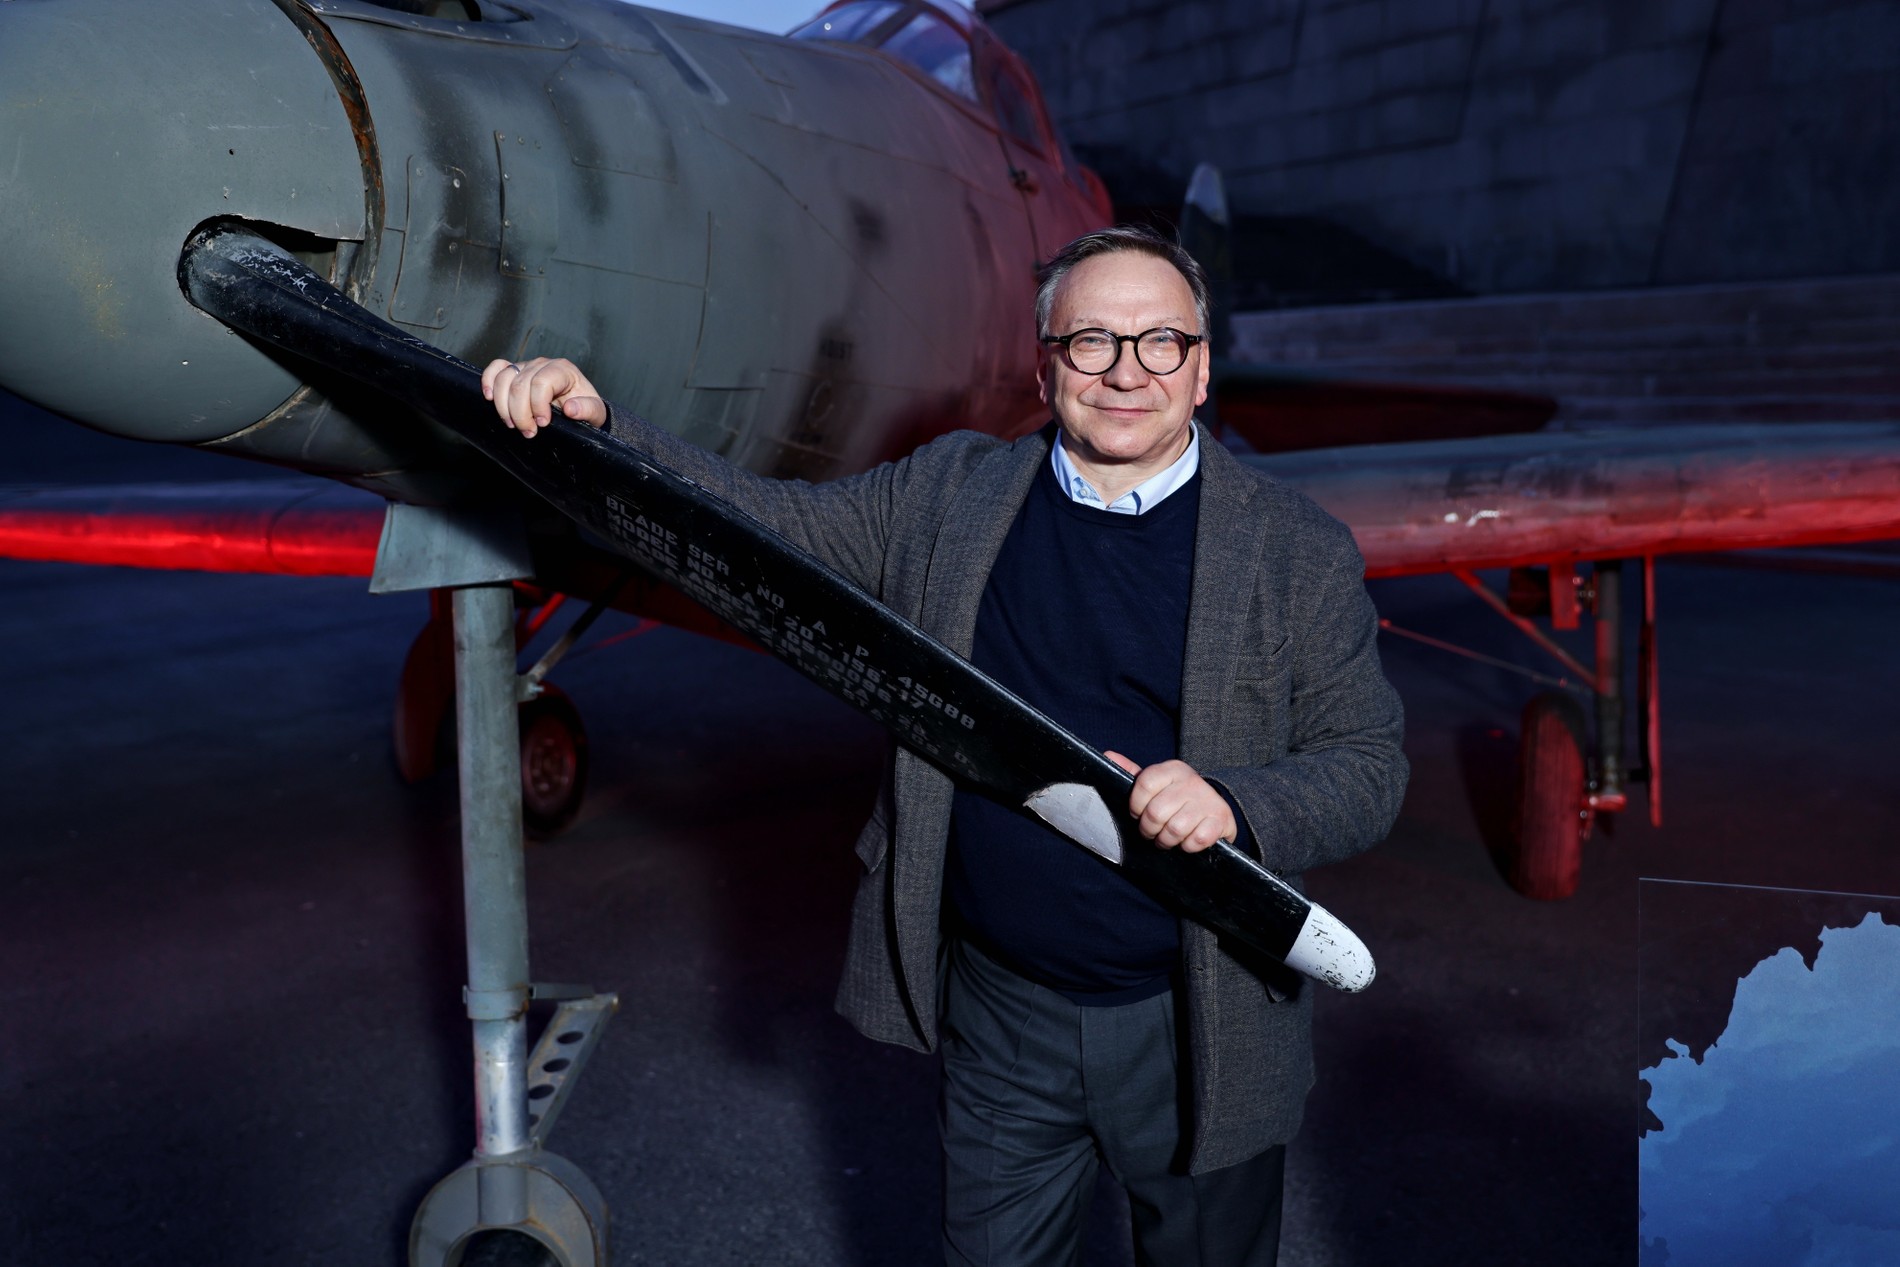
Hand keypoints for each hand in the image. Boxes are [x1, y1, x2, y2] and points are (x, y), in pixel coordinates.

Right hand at [480, 356, 607, 436]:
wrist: (579, 405)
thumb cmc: (585, 407)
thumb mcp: (595, 412)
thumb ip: (587, 409)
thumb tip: (571, 409)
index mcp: (563, 370)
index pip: (541, 382)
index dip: (537, 405)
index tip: (543, 424)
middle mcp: (543, 364)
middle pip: (519, 385)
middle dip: (520, 413)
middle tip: (529, 432)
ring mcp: (526, 366)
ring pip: (504, 379)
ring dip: (504, 406)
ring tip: (513, 424)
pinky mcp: (514, 371)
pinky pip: (496, 368)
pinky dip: (488, 381)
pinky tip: (489, 398)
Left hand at [1104, 752, 1234, 852]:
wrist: (1215, 810)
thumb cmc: (1178, 799)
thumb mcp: (1157, 784)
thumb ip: (1132, 773)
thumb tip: (1108, 756)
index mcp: (1172, 769)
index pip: (1143, 785)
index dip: (1135, 807)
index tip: (1137, 814)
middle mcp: (1191, 781)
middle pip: (1156, 813)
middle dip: (1149, 830)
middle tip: (1152, 833)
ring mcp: (1208, 800)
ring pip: (1175, 829)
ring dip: (1167, 841)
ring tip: (1167, 839)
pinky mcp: (1221, 819)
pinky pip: (1197, 840)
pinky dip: (1188, 847)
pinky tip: (1187, 842)